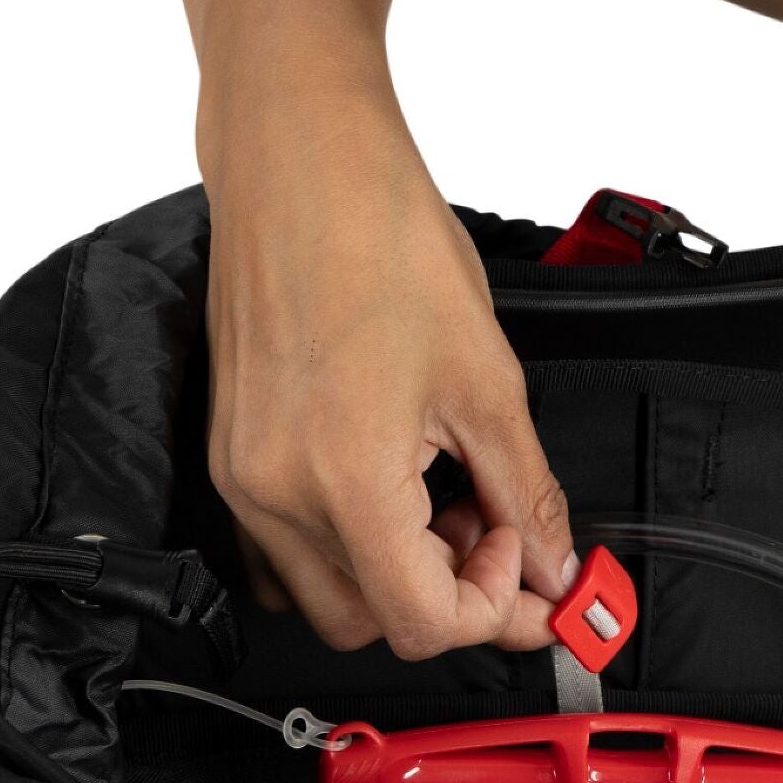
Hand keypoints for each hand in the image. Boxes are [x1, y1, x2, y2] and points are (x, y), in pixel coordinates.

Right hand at [203, 73, 574, 659]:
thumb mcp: (487, 378)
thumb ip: (525, 491)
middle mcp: (273, 494)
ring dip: (394, 572)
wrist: (298, 160)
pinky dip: (344, 544)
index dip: (494, 609)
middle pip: (370, 623)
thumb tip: (552, 566)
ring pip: (323, 594)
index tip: (529, 568)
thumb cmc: (380, 235)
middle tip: (494, 527)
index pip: (422, 621)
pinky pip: (282, 551)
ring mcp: (241, 478)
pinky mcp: (229, 455)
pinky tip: (389, 483)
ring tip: (442, 496)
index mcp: (340, 480)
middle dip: (447, 592)